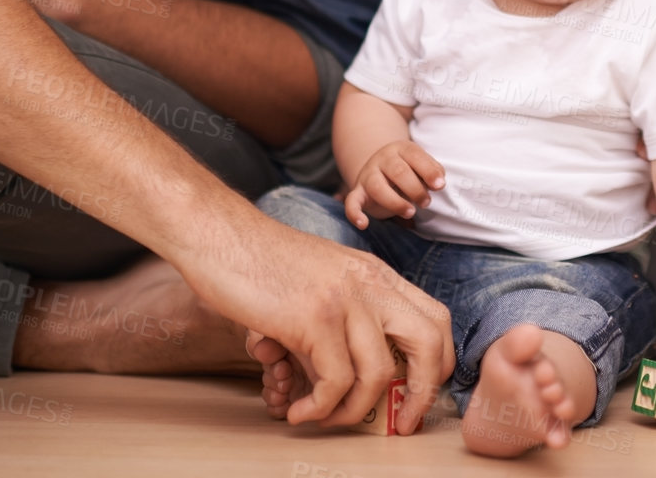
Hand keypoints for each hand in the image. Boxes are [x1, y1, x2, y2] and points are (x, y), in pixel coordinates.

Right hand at [178, 204, 453, 431]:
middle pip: (428, 342)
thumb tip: (353, 376)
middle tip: (399, 423)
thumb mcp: (322, 279)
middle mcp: (370, 283)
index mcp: (376, 273)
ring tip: (324, 419)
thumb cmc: (260, 262)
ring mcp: (345, 299)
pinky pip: (335, 382)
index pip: (435, 319)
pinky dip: (320, 408)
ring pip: (378, 373)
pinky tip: (298, 412)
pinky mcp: (314, 318)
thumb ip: (345, 316)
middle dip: (422, 392)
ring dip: (354, 411)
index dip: (437, 364)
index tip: (415, 394)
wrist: (219, 233)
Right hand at [343, 140, 445, 227]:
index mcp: (401, 149)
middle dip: (415, 189)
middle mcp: (383, 159)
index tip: (440, 186)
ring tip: (410, 212)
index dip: (428, 171)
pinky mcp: (357, 192)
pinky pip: (351, 202)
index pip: (415, 156)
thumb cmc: (408, 170)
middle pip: (398, 171)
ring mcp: (368, 175)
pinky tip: (363, 224)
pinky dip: (354, 213)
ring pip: (378, 187)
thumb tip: (439, 183)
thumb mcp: (420, 165)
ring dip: (396, 202)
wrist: (380, 168)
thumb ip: (431, 171)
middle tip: (426, 202)